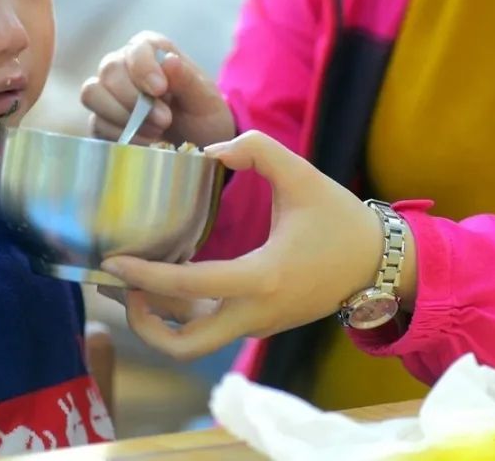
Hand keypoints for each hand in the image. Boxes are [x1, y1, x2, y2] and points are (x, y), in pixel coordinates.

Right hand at [81, 31, 235, 147]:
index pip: (136, 48)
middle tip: (164, 121)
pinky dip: (120, 134)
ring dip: (122, 116)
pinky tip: (145, 143)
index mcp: (152, 51)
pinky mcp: (101, 120)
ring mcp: (109, 93)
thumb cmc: (203, 118)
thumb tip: (169, 60)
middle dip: (135, 99)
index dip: (144, 68)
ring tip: (155, 132)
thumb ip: (187, 80)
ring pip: (92, 93)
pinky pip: (96, 122)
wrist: (197, 147)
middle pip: (109, 70)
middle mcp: (125, 66)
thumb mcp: (205, 101)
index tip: (161, 90)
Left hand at [99, 131, 416, 359]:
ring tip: (131, 281)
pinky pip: (208, 328)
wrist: (380, 265)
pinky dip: (179, 313)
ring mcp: (256, 325)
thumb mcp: (303, 176)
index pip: (189, 288)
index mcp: (262, 280)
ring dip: (157, 321)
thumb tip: (212, 150)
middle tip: (119, 284)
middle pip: (183, 345)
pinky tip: (165, 278)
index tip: (113, 260)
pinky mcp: (258, 324)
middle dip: (141, 322)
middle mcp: (255, 314)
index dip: (144, 276)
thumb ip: (258, 150)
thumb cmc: (341, 220)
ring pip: (192, 343)